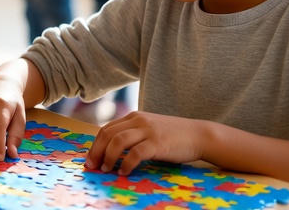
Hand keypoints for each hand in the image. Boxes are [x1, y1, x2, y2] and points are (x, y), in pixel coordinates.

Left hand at [85, 111, 211, 174]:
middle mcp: (138, 120)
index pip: (106, 129)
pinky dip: (126, 164)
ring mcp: (148, 130)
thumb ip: (133, 134)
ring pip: (118, 142)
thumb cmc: (173, 136)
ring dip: (108, 157)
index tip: (90, 159)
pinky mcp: (157, 143)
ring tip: (106, 169)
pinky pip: (135, 153)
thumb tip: (111, 152)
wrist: (199, 135)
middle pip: (107, 134)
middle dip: (96, 152)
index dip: (95, 145)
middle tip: (92, 167)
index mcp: (134, 116)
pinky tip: (124, 172)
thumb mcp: (149, 129)